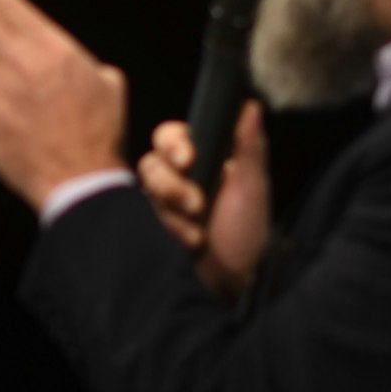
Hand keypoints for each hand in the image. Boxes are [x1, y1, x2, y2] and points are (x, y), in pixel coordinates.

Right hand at [138, 100, 269, 299]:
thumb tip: (251, 105)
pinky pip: (138, 218)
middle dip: (172, 184)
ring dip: (172, 212)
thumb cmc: (245, 236)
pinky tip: (186, 243)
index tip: (188, 159)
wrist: (231, 285)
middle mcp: (175, 181)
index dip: (173, 143)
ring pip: (144, 191)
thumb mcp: (252, 188)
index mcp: (200, 162)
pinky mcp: (147, 229)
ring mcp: (159, 207)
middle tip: (197, 204)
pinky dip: (164, 230)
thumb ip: (249, 146)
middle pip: (151, 163)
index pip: (171, 137)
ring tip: (196, 232)